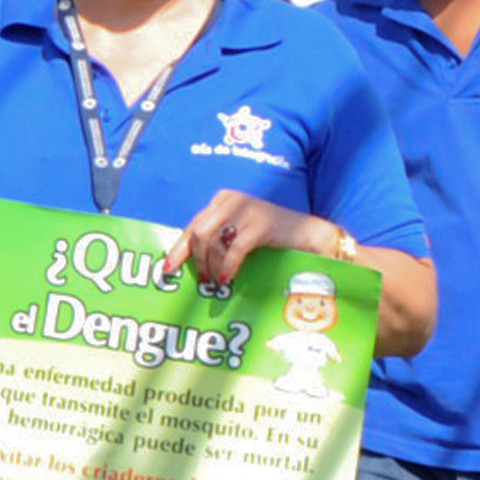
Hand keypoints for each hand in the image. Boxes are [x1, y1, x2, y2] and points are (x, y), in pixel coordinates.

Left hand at [168, 190, 333, 284]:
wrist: (310, 234)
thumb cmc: (274, 237)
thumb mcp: (241, 230)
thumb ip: (219, 237)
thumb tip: (190, 259)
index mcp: (223, 199)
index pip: (193, 224)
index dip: (180, 247)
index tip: (169, 267)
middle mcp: (231, 200)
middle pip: (198, 232)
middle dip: (195, 258)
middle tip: (201, 279)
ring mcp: (246, 210)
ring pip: (212, 241)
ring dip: (211, 265)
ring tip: (216, 281)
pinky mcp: (260, 224)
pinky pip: (234, 250)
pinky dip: (228, 267)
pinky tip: (227, 278)